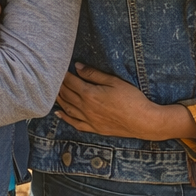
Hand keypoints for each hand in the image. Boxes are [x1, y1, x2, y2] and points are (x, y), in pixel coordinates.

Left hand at [56, 63, 195, 140]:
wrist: (143, 121)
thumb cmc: (132, 99)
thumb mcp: (114, 81)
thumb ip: (94, 74)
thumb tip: (77, 67)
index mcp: (89, 94)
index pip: (70, 82)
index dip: (62, 74)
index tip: (56, 68)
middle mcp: (86, 108)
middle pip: (66, 95)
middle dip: (58, 85)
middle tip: (52, 78)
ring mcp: (89, 120)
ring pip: (67, 109)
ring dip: (59, 100)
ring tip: (52, 92)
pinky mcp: (95, 128)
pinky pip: (75, 124)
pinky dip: (65, 118)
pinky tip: (59, 114)